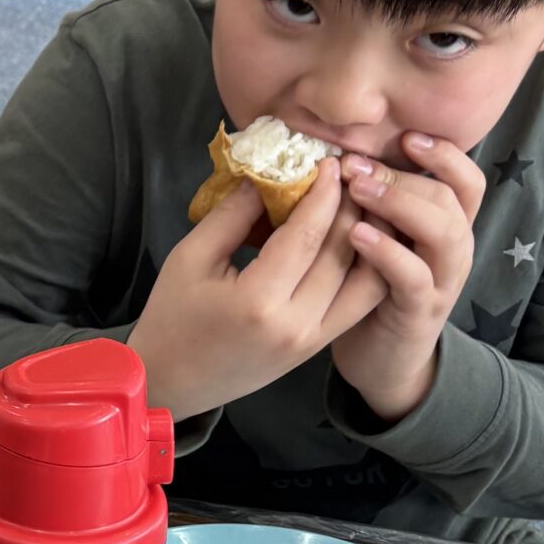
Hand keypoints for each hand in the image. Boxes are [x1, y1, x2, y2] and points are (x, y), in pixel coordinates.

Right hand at [127, 159, 385, 421]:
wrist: (171, 381)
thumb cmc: (171, 317)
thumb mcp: (189, 258)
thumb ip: (232, 215)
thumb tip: (268, 175)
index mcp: (257, 301)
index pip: (306, 236)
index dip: (323, 194)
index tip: (328, 162)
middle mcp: (295, 323)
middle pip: (342, 254)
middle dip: (352, 208)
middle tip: (352, 173)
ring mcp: (312, 340)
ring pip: (365, 281)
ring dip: (372, 239)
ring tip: (365, 204)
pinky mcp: (318, 347)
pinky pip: (360, 302)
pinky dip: (370, 268)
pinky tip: (364, 240)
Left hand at [331, 131, 486, 422]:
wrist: (382, 360)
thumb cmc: (371, 289)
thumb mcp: (376, 237)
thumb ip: (371, 202)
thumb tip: (335, 154)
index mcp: (447, 227)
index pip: (466, 180)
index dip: (444, 154)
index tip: (406, 135)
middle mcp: (453, 250)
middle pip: (450, 198)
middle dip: (404, 174)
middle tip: (354, 164)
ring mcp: (441, 282)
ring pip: (444, 232)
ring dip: (400, 204)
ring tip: (357, 190)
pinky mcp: (420, 312)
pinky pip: (414, 276)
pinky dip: (388, 251)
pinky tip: (356, 235)